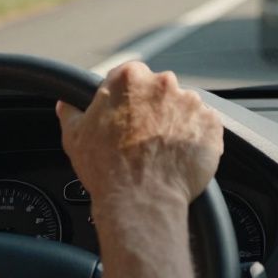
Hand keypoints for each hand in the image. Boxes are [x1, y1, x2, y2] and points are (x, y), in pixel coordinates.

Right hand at [56, 62, 222, 215]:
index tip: (125, 116)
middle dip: (153, 109)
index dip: (126, 98)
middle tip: (143, 137)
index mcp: (129, 78)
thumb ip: (71, 112)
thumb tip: (66, 104)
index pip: (130, 76)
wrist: (141, 201)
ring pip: (184, 107)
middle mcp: (163, 83)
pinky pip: (205, 126)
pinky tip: (180, 156)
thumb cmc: (107, 169)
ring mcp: (191, 103)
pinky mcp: (211, 124)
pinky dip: (196, 138)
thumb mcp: (75, 137)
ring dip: (176, 122)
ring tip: (163, 150)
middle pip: (159, 89)